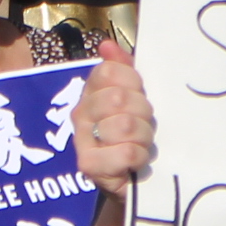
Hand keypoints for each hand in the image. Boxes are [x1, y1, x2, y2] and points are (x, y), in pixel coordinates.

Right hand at [72, 41, 153, 196]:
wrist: (132, 180)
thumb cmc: (135, 135)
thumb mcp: (136, 98)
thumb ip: (124, 69)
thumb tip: (107, 45)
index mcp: (91, 92)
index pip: (110, 71)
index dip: (135, 84)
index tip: (141, 97)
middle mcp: (80, 113)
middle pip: (119, 98)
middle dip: (143, 113)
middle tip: (144, 125)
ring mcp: (81, 140)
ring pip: (125, 126)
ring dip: (144, 137)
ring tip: (142, 144)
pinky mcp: (89, 166)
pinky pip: (124, 153)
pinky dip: (139, 157)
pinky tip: (137, 161)